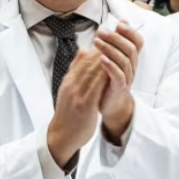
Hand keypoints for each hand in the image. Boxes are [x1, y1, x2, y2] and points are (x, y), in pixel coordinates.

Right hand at [47, 48, 107, 168]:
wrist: (62, 135)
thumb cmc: (68, 114)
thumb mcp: (68, 90)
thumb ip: (75, 70)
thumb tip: (83, 50)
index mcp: (68, 81)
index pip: (83, 60)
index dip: (96, 50)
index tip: (108, 42)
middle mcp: (72, 86)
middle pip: (88, 63)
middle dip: (102, 51)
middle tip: (115, 43)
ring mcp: (77, 95)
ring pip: (92, 73)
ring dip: (105, 61)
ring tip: (117, 52)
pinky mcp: (84, 105)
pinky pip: (96, 88)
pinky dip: (104, 77)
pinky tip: (113, 71)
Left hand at [93, 21, 143, 142]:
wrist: (111, 105)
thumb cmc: (110, 79)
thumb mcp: (114, 59)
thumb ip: (116, 42)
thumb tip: (119, 22)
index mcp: (131, 58)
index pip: (137, 42)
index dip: (130, 32)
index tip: (119, 24)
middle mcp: (132, 67)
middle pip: (130, 48)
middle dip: (115, 37)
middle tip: (100, 32)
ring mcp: (127, 78)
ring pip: (125, 61)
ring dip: (110, 49)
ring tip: (97, 42)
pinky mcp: (119, 88)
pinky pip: (118, 76)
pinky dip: (111, 66)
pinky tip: (101, 59)